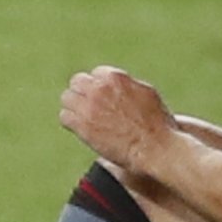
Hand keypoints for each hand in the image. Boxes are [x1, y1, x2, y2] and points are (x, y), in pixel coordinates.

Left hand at [59, 67, 174, 170]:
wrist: (154, 147)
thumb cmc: (156, 124)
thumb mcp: (145, 93)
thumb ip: (127, 84)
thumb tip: (117, 83)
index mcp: (115, 77)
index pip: (95, 74)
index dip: (98, 87)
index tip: (101, 98)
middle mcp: (100, 88)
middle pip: (77, 82)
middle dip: (82, 93)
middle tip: (88, 107)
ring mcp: (89, 106)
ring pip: (67, 98)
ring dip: (73, 107)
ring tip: (82, 118)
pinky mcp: (82, 125)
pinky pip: (64, 117)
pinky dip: (71, 123)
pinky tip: (81, 129)